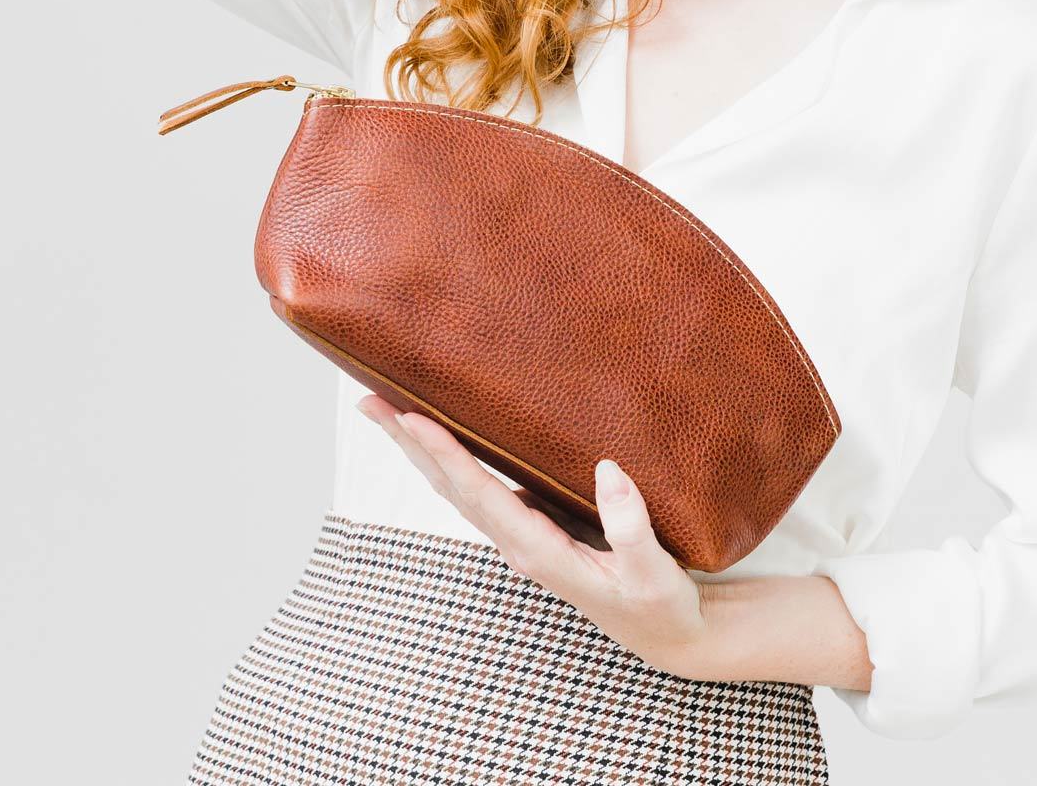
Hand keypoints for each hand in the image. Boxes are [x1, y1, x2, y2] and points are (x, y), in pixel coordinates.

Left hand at [356, 390, 712, 675]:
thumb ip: (629, 526)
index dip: (446, 454)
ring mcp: (523, 537)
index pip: (479, 495)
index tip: (412, 418)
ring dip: (423, 451)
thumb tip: (606, 469)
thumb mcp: (653, 573)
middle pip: (451, 487)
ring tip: (391, 410)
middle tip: (369, 401)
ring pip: (460, 488)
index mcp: (540, 551)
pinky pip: (483, 488)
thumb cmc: (660, 604)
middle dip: (410, 445)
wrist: (667, 634)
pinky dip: (456, 459)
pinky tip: (450, 435)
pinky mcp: (536, 528)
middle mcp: (520, 544)